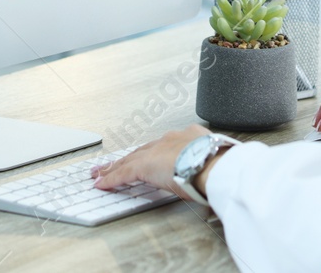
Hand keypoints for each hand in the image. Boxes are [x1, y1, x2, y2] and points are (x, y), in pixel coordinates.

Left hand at [91, 125, 210, 199]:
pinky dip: (111, 179)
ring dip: (113, 167)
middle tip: (112, 163)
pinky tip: (102, 184)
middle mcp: (169, 140)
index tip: (147, 157)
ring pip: (128, 160)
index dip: (152, 153)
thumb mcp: (217, 157)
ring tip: (100, 173)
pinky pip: (123, 174)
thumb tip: (213, 173)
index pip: (164, 146)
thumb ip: (210, 162)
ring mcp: (156, 151)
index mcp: (188, 137)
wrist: (214, 162)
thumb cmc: (221, 162)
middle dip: (126, 158)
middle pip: (141, 151)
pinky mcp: (144, 166)